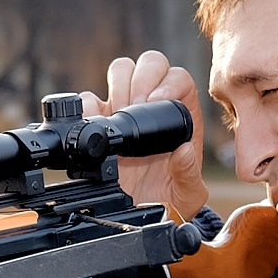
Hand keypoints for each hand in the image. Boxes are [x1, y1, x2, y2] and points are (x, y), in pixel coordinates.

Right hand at [86, 51, 209, 220]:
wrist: (142, 213)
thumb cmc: (171, 198)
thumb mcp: (188, 194)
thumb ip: (189, 175)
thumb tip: (184, 152)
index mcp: (182, 112)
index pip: (177, 77)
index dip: (166, 83)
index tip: (155, 102)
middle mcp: (154, 103)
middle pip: (148, 64)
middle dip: (139, 80)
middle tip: (133, 107)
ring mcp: (125, 108)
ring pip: (120, 70)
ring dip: (117, 87)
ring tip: (118, 115)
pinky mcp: (99, 120)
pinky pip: (89, 100)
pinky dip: (88, 107)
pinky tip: (97, 127)